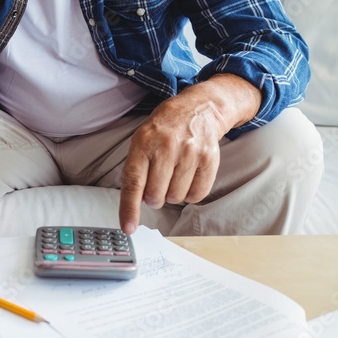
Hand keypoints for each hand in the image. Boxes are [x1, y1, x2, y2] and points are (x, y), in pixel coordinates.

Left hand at [118, 75, 261, 232]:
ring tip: (174, 175)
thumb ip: (135, 169)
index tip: (128, 228)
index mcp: (144, 142)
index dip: (129, 208)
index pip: (134, 182)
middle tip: (158, 181)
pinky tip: (188, 178)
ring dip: (173, 194)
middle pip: (155, 195)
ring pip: (176, 197)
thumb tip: (133, 205)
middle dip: (154, 197)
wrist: (199, 109)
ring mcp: (190, 152)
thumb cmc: (165, 129)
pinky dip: (190, 194)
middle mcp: (167, 146)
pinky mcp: (209, 158)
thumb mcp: (142, 140)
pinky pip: (197, 194)